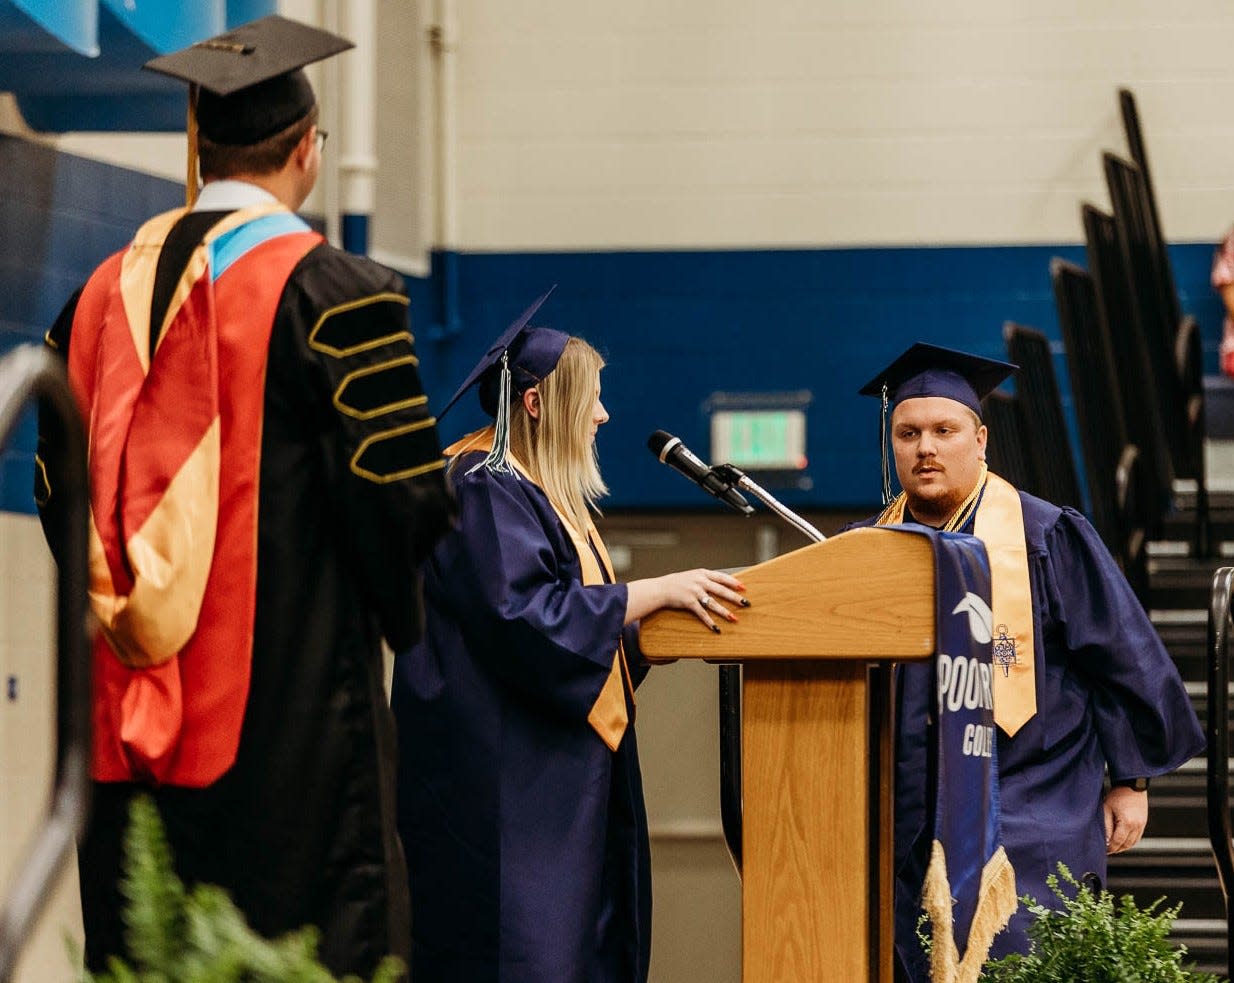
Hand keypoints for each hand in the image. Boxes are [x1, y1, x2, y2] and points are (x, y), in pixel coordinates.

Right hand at [625, 568, 748, 630]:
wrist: (660, 589)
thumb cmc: (676, 583)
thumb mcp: (692, 576)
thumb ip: (704, 579)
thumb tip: (719, 585)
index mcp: (702, 573)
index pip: (721, 577)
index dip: (733, 582)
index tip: (743, 588)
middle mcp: (699, 581)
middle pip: (721, 590)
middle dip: (735, 598)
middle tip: (745, 603)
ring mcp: (694, 592)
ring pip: (713, 603)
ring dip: (725, 612)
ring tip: (734, 618)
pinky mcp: (689, 602)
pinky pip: (702, 613)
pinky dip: (710, 622)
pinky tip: (716, 628)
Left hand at [1103, 785, 1147, 853]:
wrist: (1132, 785)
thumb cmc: (1117, 795)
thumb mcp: (1107, 809)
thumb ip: (1106, 825)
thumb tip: (1105, 840)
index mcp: (1127, 823)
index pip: (1118, 841)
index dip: (1110, 848)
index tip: (1103, 851)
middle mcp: (1137, 826)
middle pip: (1126, 844)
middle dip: (1116, 849)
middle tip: (1107, 851)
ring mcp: (1142, 825)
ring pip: (1132, 843)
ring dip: (1123, 847)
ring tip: (1113, 848)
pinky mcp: (1143, 823)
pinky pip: (1137, 838)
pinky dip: (1129, 842)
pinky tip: (1121, 842)